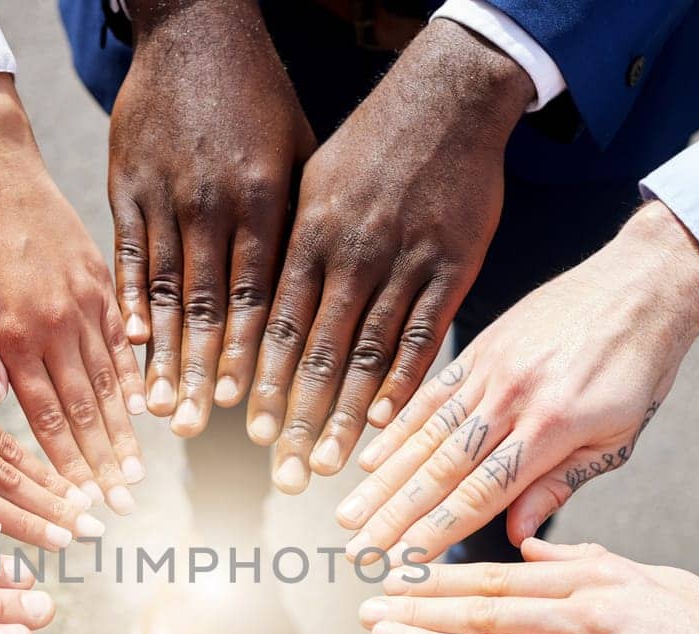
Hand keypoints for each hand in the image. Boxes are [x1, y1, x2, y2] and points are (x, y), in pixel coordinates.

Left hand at [0, 74, 144, 510]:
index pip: (44, 415)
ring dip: (124, 434)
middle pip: (86, 410)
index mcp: (13, 331)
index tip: (79, 502)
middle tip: (121, 508)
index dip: (64, 464)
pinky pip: (123, 340)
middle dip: (103, 465)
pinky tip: (144, 411)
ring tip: (137, 475)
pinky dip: (134, 379)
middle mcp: (57, 322)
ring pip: (110, 382)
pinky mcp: (102, 280)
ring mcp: (85, 301)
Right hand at [111, 0, 314, 435]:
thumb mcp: (298, 152)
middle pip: (210, 307)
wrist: (195, 29)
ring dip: (163, 355)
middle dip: (204, 374)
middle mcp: (212, 202)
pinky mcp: (126, 186)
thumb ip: (298, 223)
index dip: (254, 355)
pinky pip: (128, 256)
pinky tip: (130, 344)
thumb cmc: (260, 97)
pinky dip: (130, 302)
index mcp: (262, 196)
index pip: (260, 293)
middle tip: (198, 431)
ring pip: (166, 291)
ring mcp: (164, 195)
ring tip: (160, 407)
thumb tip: (315, 302)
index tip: (250, 408)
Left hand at [252, 20, 532, 492]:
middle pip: (317, 352)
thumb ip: (292, 246)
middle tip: (282, 470)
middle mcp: (351, 255)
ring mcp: (404, 264)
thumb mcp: (314, 182)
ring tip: (326, 463)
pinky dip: (403, 382)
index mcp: (309, 235)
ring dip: (344, 416)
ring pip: (367, 354)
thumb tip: (261, 306)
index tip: (245, 430)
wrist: (449, 99)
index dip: (259, 381)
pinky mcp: (453, 268)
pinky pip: (424, 336)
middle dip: (294, 417)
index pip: (277, 324)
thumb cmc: (372, 143)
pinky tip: (385, 423)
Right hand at [338, 202, 698, 560]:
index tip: (406, 561)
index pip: (484, 492)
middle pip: (442, 469)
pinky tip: (368, 458)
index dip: (440, 530)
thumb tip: (518, 535)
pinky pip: (430, 394)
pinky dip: (397, 428)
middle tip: (357, 551)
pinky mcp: (480, 347)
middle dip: (395, 515)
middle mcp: (513, 398)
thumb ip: (561, 484)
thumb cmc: (640, 367)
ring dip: (383, 481)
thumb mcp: (617, 438)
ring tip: (348, 515)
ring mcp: (491, 371)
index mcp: (554, 427)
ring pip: (426, 435)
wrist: (642, 285)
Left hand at [361, 539, 698, 633]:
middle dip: (417, 608)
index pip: (499, 574)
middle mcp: (587, 614)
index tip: (394, 576)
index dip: (438, 577)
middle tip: (364, 608)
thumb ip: (590, 563)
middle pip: (483, 608)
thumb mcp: (655, 582)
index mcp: (596, 580)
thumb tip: (535, 543)